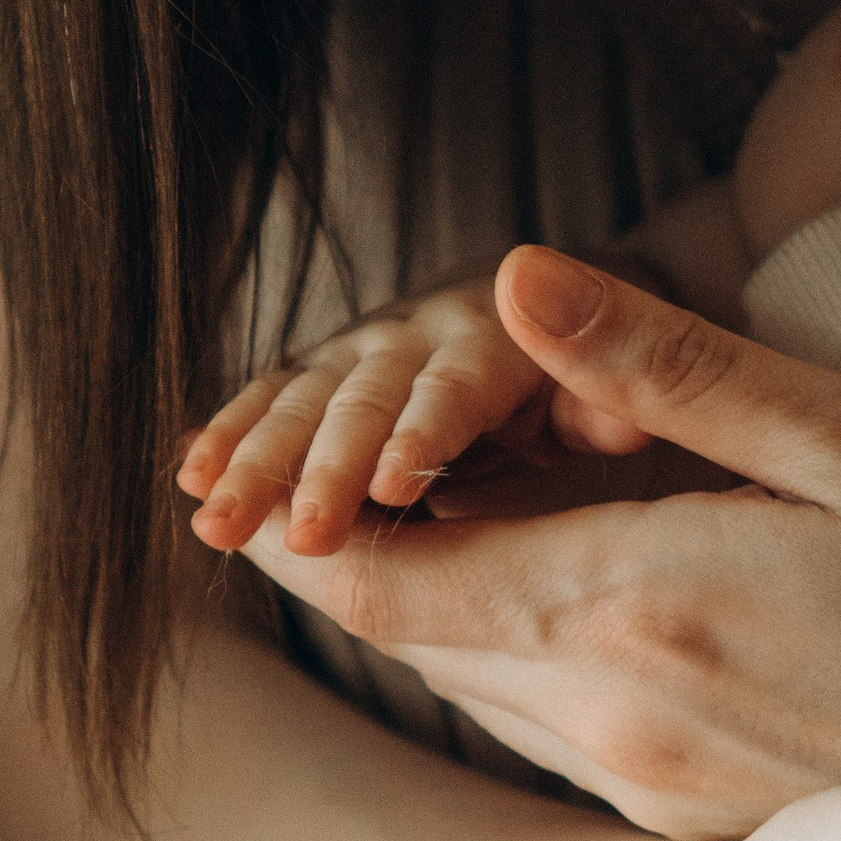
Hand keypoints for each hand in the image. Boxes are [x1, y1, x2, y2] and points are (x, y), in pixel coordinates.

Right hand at [178, 277, 659, 561]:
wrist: (574, 304)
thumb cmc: (626, 371)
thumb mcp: (649, 376)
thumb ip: (644, 386)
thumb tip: (623, 407)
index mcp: (506, 340)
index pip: (458, 391)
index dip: (425, 435)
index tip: (395, 485)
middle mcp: (424, 334)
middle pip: (363, 398)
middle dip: (321, 465)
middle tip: (295, 535)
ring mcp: (369, 350)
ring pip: (302, 399)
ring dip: (255, 458)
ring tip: (212, 522)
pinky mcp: (333, 372)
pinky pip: (274, 398)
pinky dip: (232, 432)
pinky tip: (190, 477)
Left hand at [220, 248, 840, 840]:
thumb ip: (675, 372)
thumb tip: (508, 282)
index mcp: (636, 608)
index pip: (371, 569)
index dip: (297, 499)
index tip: (279, 427)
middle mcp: (610, 725)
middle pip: (395, 631)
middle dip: (345, 533)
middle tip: (346, 434)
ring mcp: (646, 796)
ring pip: (465, 686)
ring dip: (431, 592)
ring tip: (449, 486)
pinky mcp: (691, 833)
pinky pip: (548, 732)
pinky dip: (519, 649)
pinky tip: (582, 575)